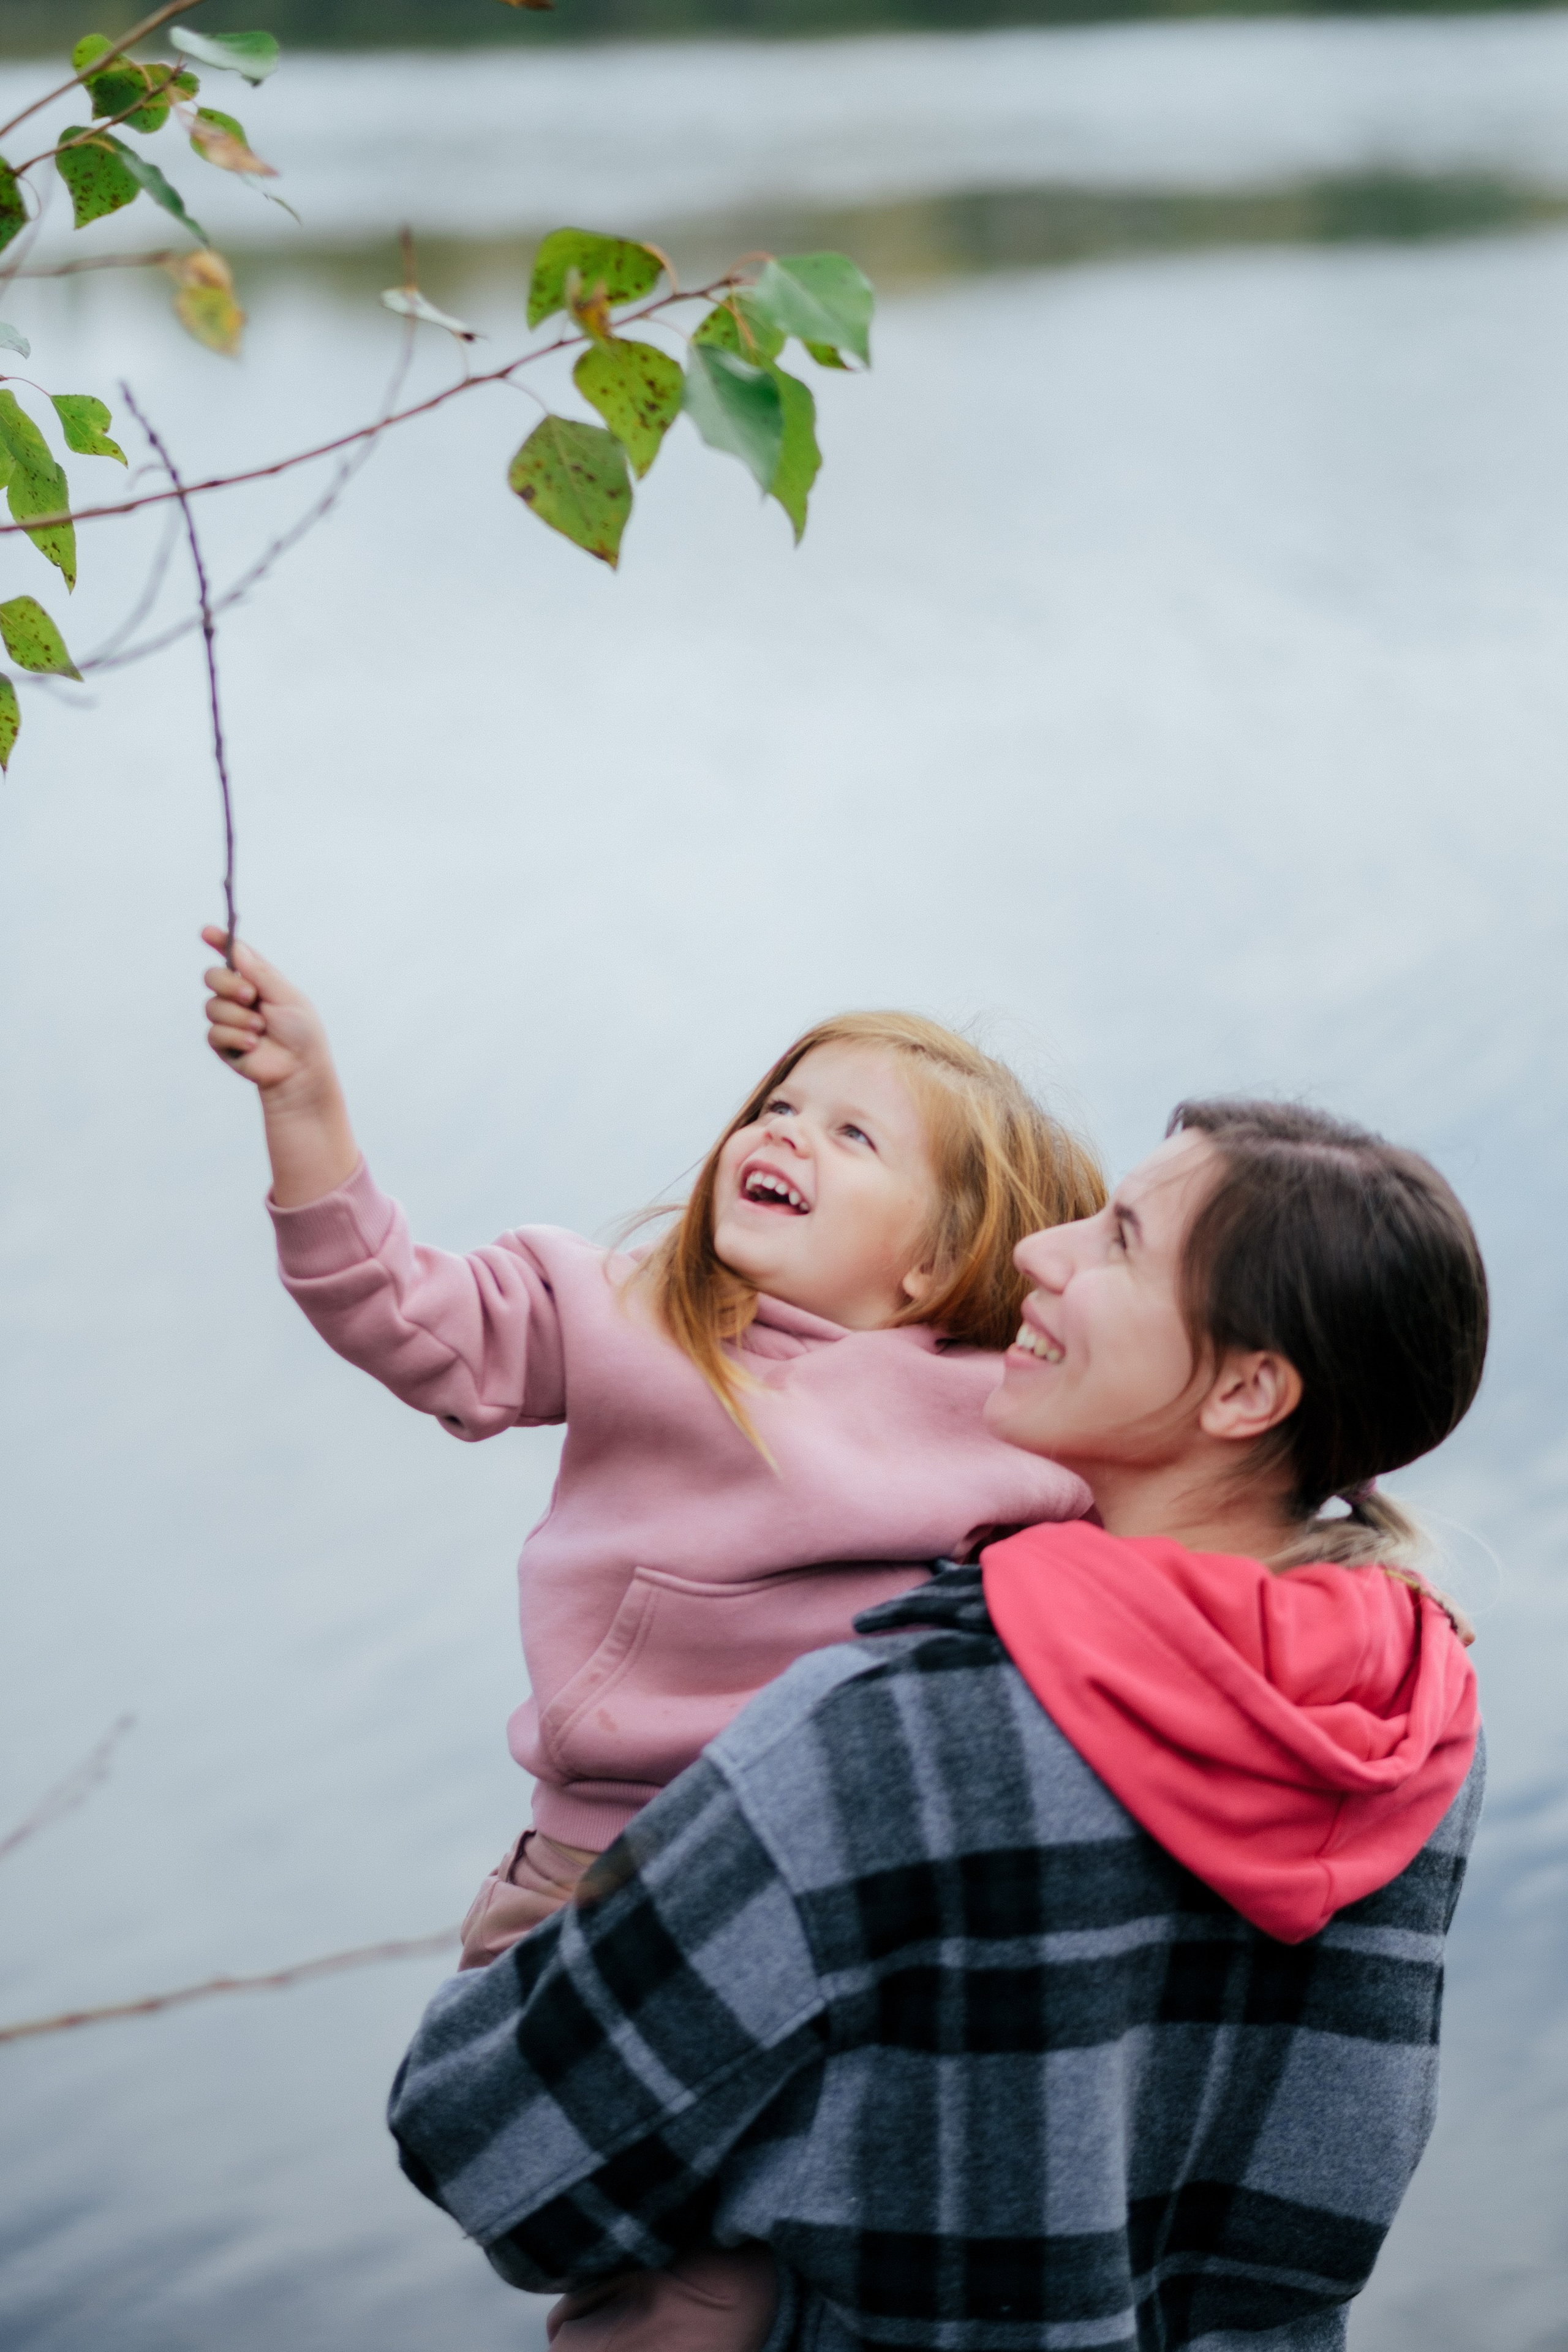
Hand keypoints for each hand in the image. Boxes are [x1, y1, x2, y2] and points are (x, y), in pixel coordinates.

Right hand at [201, 927, 332, 1098]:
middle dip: (228, 984)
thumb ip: (261, 974)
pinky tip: (253, 1045)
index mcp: (258, 981)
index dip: (220, 942)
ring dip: (238, 1017)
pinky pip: (214, 1032)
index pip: (235, 957)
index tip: (206, 932)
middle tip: (250, 996)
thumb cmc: (301, 1033)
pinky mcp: (222, 1042)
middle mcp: (240, 997)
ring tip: (260, 1030)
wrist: (299, 1070)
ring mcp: (229, 1019)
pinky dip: (236, 1037)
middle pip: (213, 976)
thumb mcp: (286, 997)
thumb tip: (238, 950)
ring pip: (212, 1006)